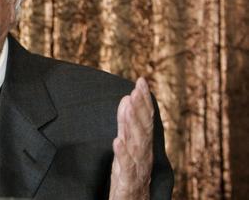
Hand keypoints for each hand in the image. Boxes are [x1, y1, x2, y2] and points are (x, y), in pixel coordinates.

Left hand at [109, 78, 153, 199]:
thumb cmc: (129, 173)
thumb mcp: (126, 145)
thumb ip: (126, 123)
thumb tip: (127, 98)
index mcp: (143, 145)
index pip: (145, 119)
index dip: (144, 101)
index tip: (141, 81)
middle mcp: (143, 154)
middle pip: (143, 129)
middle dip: (140, 108)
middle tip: (137, 89)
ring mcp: (137, 168)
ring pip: (136, 145)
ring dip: (132, 125)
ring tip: (127, 107)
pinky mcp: (127, 181)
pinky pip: (126, 166)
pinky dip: (123, 153)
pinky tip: (117, 141)